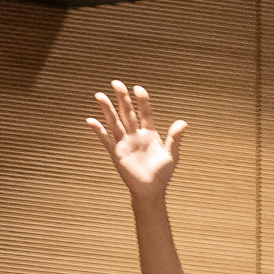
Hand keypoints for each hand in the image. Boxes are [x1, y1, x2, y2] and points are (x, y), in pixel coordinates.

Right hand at [87, 80, 185, 203]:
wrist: (151, 191)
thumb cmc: (162, 175)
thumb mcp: (172, 155)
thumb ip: (175, 138)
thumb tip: (182, 122)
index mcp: (150, 134)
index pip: (145, 112)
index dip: (142, 100)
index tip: (138, 88)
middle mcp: (135, 136)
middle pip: (127, 112)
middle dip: (122, 98)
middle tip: (116, 82)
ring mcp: (125, 143)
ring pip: (114, 122)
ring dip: (107, 109)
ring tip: (99, 95)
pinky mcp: (117, 153)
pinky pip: (106, 139)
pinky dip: (98, 130)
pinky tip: (91, 120)